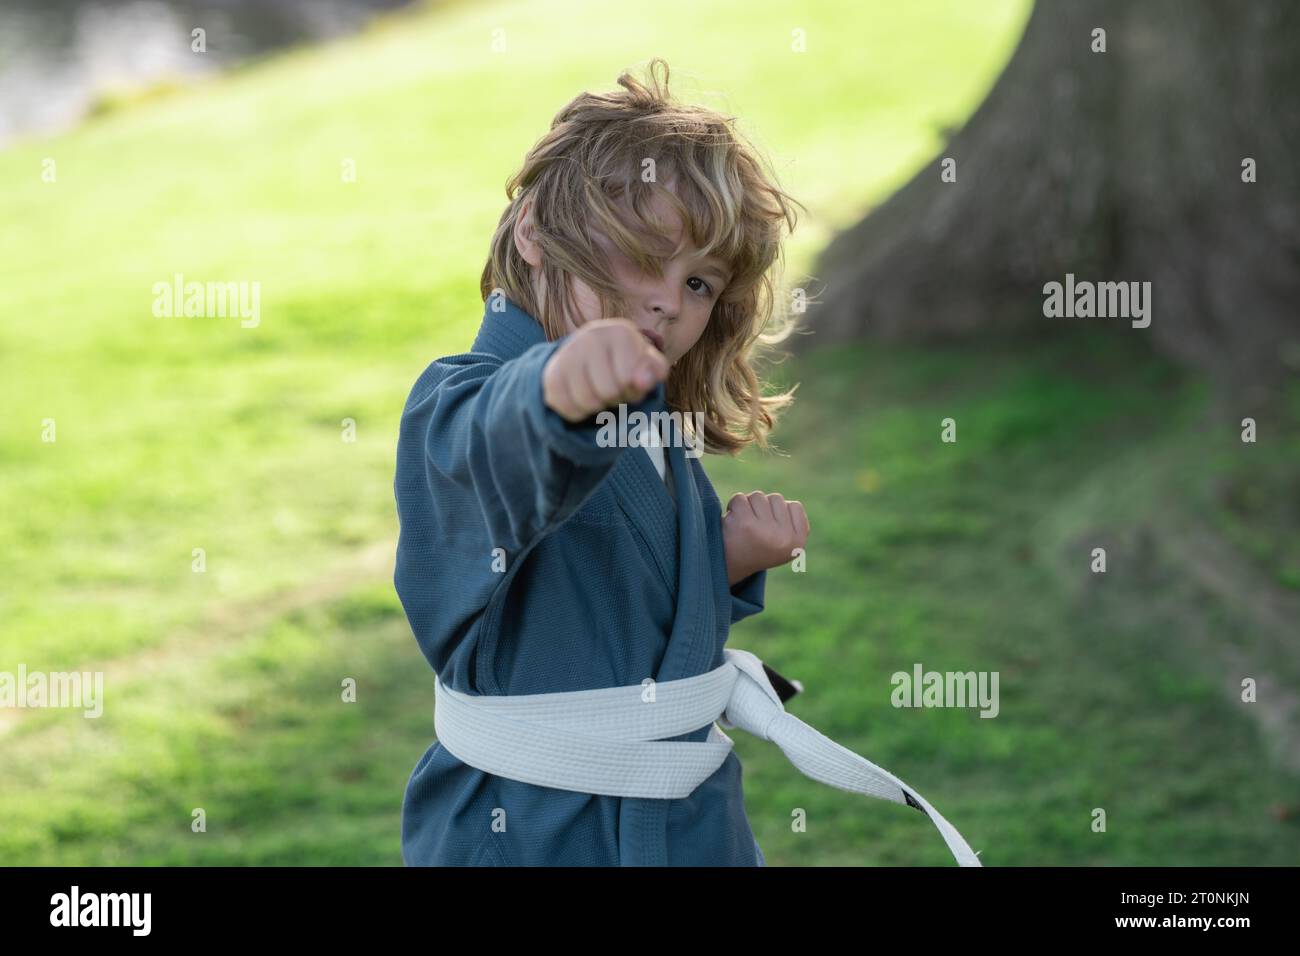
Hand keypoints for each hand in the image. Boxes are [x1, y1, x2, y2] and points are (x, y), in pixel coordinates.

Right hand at [542, 319, 670, 422]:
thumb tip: (642, 381)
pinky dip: (579, 413)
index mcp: (620, 332)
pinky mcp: (551, 374)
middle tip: (614, 388)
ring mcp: (567, 355)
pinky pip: (568, 409)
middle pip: (608, 392)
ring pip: (587, 403)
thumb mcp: (648, 364)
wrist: (589, 355)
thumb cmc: (627, 362)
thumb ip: (654, 371)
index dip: (634, 389)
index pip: (629, 378)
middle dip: (616, 398)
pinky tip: (583, 398)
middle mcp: (590, 337)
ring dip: (598, 407)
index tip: (630, 379)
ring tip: (599, 392)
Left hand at [722, 491, 809, 586]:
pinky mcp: (745, 524)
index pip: (795, 507)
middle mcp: (784, 538)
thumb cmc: (756, 549)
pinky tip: (733, 522)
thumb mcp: (782, 543)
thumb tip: (794, 506)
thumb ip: (791, 524)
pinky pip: (740, 498)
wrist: (728, 567)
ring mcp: (765, 530)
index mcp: (798, 543)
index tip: (768, 531)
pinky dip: (733, 506)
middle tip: (753, 529)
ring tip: (743, 525)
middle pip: (776, 499)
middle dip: (762, 508)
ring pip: (758, 496)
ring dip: (747, 506)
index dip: (778, 513)